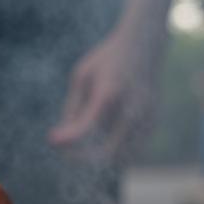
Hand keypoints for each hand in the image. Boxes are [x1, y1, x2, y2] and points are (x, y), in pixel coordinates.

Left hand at [48, 25, 158, 160]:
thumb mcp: (83, 76)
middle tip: (67, 154)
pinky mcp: (152, 126)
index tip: (52, 140)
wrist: (145, 43)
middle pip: (105, 154)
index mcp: (110, 93)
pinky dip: (114, 151)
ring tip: (87, 142)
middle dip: (83, 158)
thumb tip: (62, 142)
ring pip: (119, 159)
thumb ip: (73, 109)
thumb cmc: (107, 60)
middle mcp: (131, 109)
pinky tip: (105, 135)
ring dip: (100, 157)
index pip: (87, 126)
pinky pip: (129, 152)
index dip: (68, 139)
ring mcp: (145, 120)